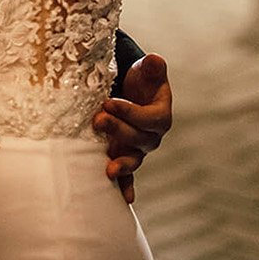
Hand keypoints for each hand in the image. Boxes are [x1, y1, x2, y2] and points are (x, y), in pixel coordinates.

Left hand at [93, 54, 171, 203]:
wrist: (131, 90)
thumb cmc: (140, 78)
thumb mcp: (146, 69)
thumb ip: (153, 66)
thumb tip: (155, 60)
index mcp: (161, 115)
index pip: (150, 118)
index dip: (131, 112)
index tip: (110, 102)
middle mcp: (152, 136)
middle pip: (139, 139)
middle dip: (118, 130)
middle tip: (98, 119)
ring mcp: (138, 148)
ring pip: (134, 159)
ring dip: (122, 164)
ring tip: (109, 168)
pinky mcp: (125, 155)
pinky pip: (129, 174)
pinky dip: (126, 185)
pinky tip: (125, 198)